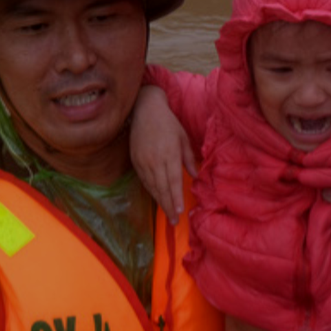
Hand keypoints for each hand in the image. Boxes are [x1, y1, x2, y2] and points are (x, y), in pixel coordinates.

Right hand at [130, 85, 197, 224]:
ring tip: (167, 213)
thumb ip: (188, 158)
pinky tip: (156, 198)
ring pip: (151, 186)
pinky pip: (143, 180)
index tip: (179, 211)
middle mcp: (155, 160)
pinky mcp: (135, 160)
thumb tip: (194, 176)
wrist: (144, 109)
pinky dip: (150, 191)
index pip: (173, 181)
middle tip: (173, 221)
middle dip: (168, 206)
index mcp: (169, 154)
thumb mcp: (183, 137)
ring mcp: (143, 161)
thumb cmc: (168, 122)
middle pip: (162, 188)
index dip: (176, 198)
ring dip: (159, 201)